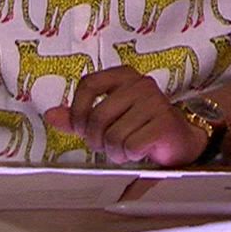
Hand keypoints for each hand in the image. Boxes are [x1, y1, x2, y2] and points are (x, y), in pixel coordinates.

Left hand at [46, 67, 206, 166]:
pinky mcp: (164, 122)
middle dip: (97, 139)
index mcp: (124, 76)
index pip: (88, 84)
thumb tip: (50, 115)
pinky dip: (130, 155)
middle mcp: (140, 84)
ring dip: (115, 151)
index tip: (79, 127)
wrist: (180, 140)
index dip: (78, 110)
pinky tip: (140, 151)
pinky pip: (130, 146)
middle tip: (108, 144)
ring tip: (127, 148)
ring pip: (113, 136)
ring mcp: (154, 102)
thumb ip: (80, 115)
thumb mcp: (108, 118)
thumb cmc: (140, 127)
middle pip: (97, 116)